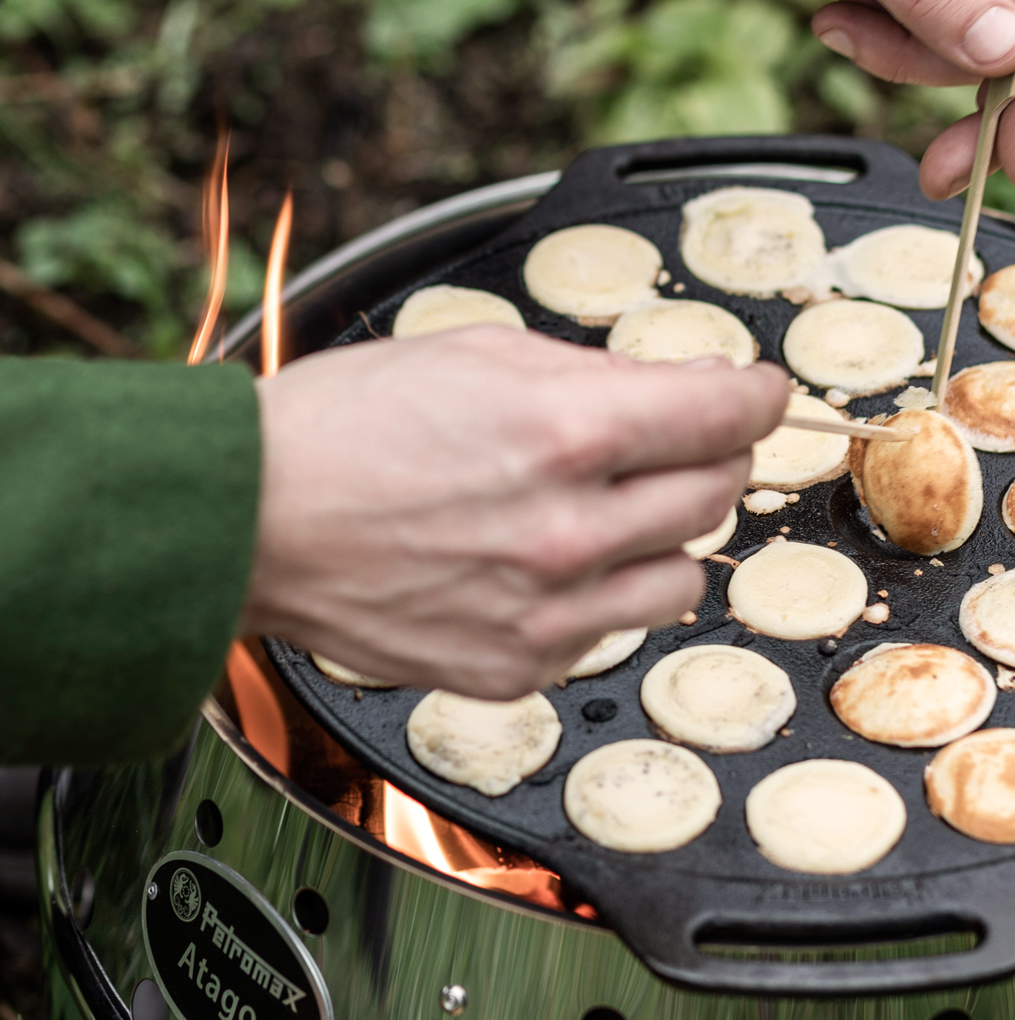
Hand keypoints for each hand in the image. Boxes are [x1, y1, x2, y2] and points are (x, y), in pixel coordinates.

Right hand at [242, 328, 786, 698]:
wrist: (249, 520)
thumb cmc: (346, 426)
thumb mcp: (481, 354)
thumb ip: (598, 376)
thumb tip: (683, 386)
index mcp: (569, 431)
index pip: (729, 414)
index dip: (758, 395)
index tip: (760, 393)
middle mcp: (571, 529)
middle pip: (720, 492)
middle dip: (706, 456)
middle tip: (666, 442)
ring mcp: (549, 610)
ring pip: (686, 574)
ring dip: (662, 535)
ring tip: (599, 512)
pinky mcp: (520, 665)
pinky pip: (614, 627)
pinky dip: (601, 592)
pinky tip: (542, 564)